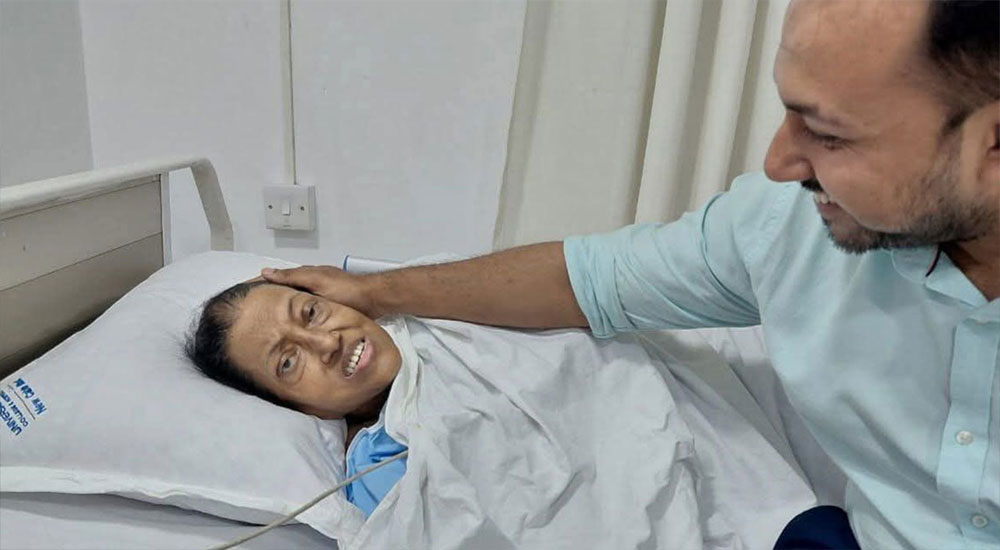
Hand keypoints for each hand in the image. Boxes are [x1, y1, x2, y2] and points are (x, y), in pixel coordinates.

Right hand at [260, 265, 381, 317]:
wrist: (373, 300)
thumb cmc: (347, 290)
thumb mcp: (316, 281)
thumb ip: (292, 277)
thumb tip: (267, 272)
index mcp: (308, 276)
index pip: (281, 278)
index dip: (265, 285)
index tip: (248, 293)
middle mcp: (314, 285)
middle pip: (289, 292)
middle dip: (275, 300)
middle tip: (258, 312)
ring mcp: (322, 297)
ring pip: (300, 304)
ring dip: (289, 311)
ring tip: (273, 322)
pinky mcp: (331, 308)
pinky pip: (311, 313)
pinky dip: (303, 317)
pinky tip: (298, 326)